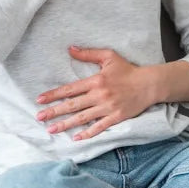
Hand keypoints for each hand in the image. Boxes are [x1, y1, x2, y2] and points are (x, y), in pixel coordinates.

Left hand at [35, 46, 157, 140]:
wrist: (149, 84)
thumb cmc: (128, 70)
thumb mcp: (109, 57)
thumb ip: (88, 54)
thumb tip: (70, 49)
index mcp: (96, 81)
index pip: (70, 89)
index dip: (54, 95)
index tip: (40, 100)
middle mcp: (99, 95)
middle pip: (72, 105)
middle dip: (54, 112)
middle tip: (39, 117)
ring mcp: (107, 108)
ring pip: (82, 118)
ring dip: (65, 124)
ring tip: (51, 130)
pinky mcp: (116, 117)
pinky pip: (99, 127)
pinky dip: (87, 133)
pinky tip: (75, 138)